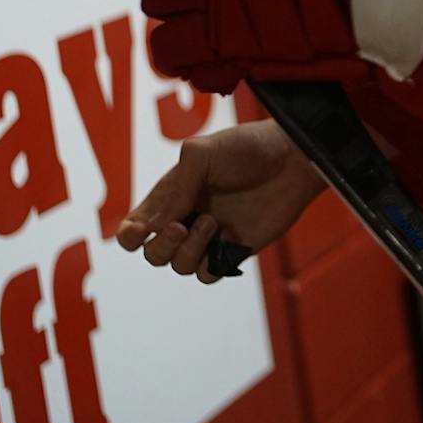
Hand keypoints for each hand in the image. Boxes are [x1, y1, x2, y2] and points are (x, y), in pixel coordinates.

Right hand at [116, 120, 323, 283]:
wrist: (292, 159)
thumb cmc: (246, 148)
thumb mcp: (201, 154)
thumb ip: (176, 188)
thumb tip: (155, 228)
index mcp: (171, 196)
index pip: (135, 227)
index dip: (130, 236)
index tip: (141, 231)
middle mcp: (186, 219)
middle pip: (153, 254)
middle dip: (161, 246)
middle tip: (182, 225)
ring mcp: (210, 237)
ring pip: (179, 266)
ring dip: (189, 250)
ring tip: (212, 221)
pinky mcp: (234, 251)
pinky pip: (208, 274)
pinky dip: (211, 263)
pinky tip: (227, 238)